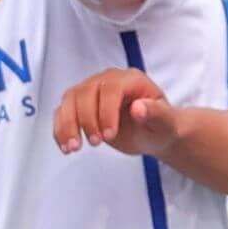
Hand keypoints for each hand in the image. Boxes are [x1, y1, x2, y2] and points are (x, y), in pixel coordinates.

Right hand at [54, 67, 182, 155]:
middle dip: (86, 120)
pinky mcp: (80, 106)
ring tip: (73, 148)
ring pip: (70, 100)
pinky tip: (66, 148)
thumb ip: (157, 115)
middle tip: (95, 144)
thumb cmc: (161, 126)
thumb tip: (138, 108)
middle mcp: (107, 80)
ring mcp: (91, 91)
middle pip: (85, 92)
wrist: (152, 133)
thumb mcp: (167, 124)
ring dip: (67, 125)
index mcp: (130, 80)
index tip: (109, 136)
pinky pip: (63, 112)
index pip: (111, 89)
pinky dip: (60, 130)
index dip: (106, 111)